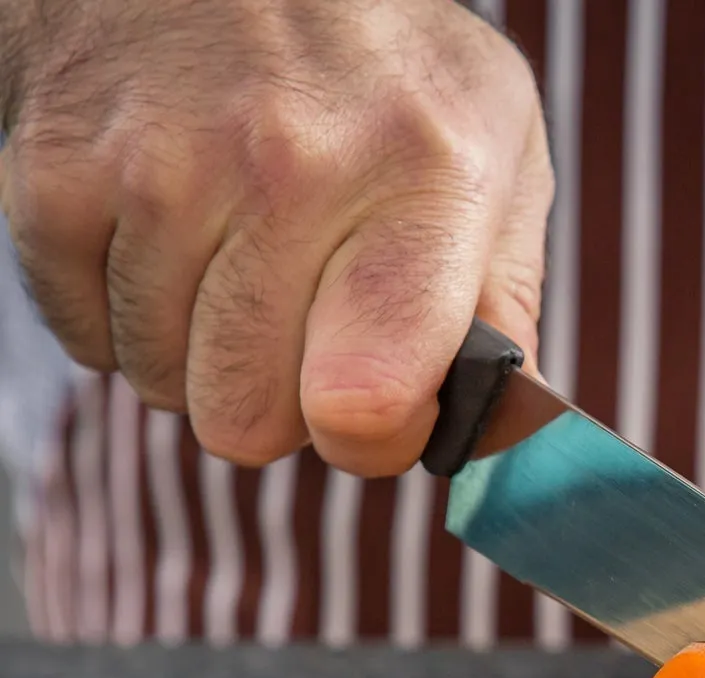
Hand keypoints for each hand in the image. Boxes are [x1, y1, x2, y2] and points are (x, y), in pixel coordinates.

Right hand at [0, 0, 551, 476]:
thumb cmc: (383, 71)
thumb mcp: (497, 154)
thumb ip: (505, 306)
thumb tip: (497, 433)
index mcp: (421, 181)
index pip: (365, 405)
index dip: (371, 437)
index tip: (377, 402)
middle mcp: (288, 169)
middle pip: (246, 422)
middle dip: (277, 399)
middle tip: (298, 318)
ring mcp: (160, 167)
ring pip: (163, 384)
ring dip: (197, 349)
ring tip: (232, 256)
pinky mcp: (57, 167)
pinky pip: (85, 337)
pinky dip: (123, 311)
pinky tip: (166, 236)